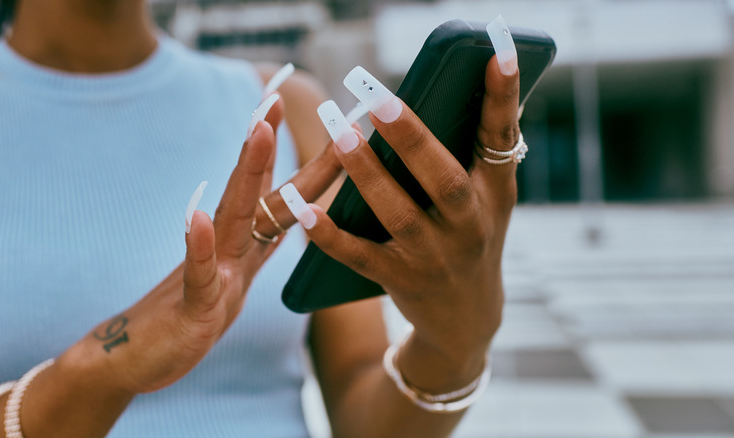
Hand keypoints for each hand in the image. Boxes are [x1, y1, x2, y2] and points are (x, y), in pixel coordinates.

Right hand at [68, 97, 341, 394]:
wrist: (137, 356)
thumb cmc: (191, 317)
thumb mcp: (236, 277)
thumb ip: (258, 242)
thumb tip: (287, 213)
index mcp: (243, 246)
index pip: (270, 193)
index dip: (289, 155)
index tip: (293, 108)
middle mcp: (227, 249)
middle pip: (257, 192)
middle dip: (269, 144)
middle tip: (276, 97)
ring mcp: (210, 273)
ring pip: (232, 217)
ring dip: (246, 174)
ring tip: (257, 132)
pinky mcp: (194, 307)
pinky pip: (199, 275)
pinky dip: (198, 247)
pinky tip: (195, 217)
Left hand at [281, 56, 519, 387]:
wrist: (467, 320)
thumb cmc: (472, 240)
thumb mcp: (489, 201)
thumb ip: (476, 155)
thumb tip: (462, 89)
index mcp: (495, 195)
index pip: (502, 140)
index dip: (503, 97)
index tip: (497, 53)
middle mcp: (469, 226)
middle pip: (444, 179)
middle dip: (412, 138)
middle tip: (377, 99)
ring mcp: (434, 257)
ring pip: (398, 214)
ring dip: (367, 175)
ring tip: (340, 135)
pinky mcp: (400, 280)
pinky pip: (360, 256)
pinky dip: (331, 235)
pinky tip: (306, 211)